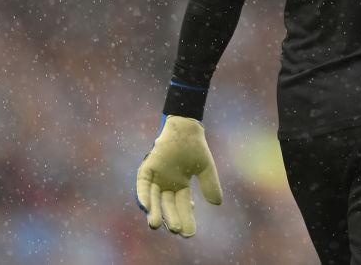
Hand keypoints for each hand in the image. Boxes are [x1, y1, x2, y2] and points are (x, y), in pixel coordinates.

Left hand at [135, 115, 223, 236]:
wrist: (186, 128)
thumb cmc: (196, 146)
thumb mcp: (205, 168)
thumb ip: (210, 184)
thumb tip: (217, 204)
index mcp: (181, 186)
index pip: (183, 207)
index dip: (186, 219)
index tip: (189, 233)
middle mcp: (167, 185)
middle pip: (168, 206)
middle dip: (171, 218)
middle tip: (175, 230)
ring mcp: (156, 177)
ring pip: (153, 199)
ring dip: (153, 212)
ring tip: (155, 225)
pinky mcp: (147, 169)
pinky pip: (143, 185)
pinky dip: (143, 195)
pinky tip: (145, 206)